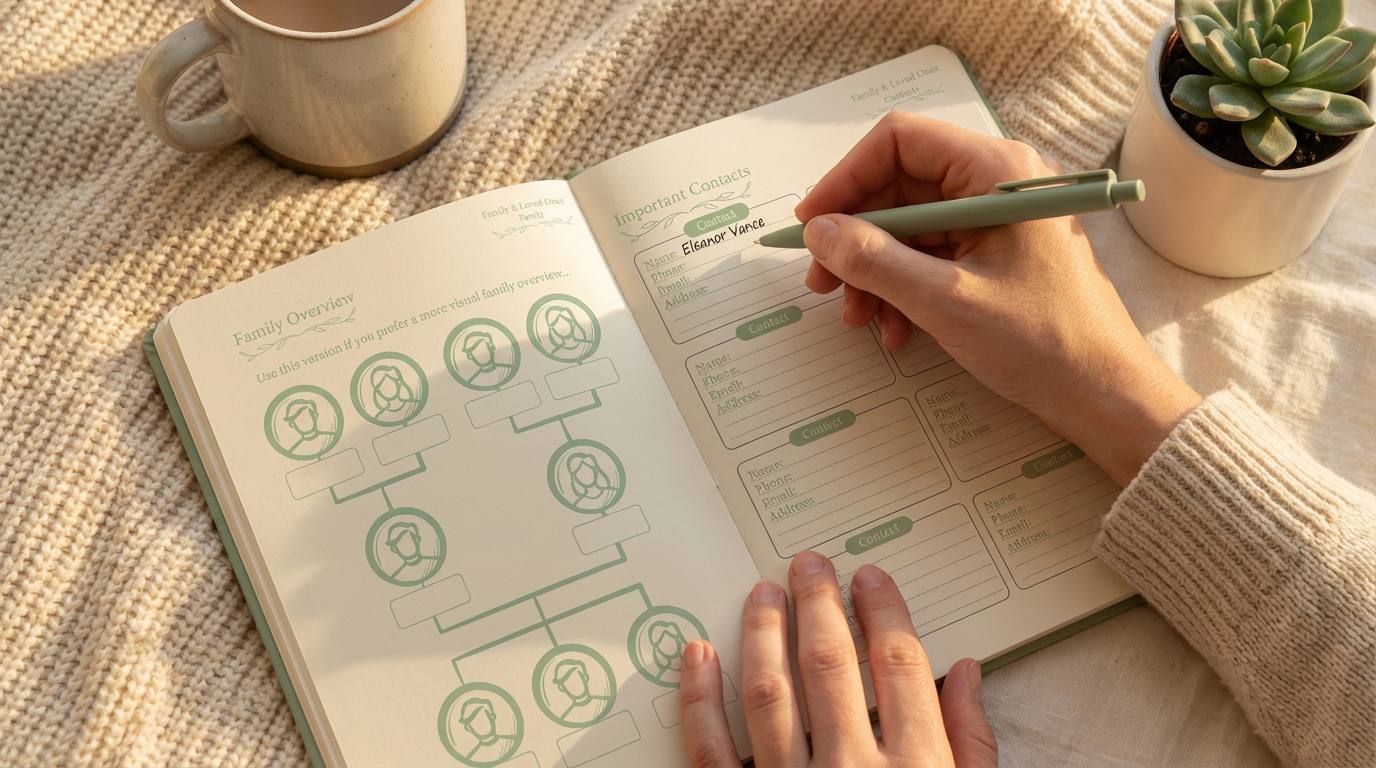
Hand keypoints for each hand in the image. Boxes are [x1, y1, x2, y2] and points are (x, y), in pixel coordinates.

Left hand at [679, 551, 997, 767]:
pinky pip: (709, 751)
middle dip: (820, 604)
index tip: (871, 577)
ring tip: (761, 592)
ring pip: (769, 694)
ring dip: (762, 634)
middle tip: (809, 562)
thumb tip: (964, 673)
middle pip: (831, 665)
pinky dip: (697, 700)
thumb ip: (972, 748)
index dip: (884, 612)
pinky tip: (695, 656)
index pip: (897, 666)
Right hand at [796, 113, 1200, 485]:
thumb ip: (874, 261)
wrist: (1106, 395)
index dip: (846, 179)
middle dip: (855, 237)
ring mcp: (998, 219)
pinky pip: (932, 256)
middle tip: (822, 280)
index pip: (899, 142)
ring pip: (910, 227)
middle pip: (899, 186)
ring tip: (857, 317)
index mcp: (997, 171)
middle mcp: (998, 183)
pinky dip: (902, 288)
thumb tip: (820, 232)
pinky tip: (894, 329)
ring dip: (874, 270)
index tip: (812, 224)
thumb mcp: (945, 302)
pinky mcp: (997, 253)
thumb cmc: (1045, 343)